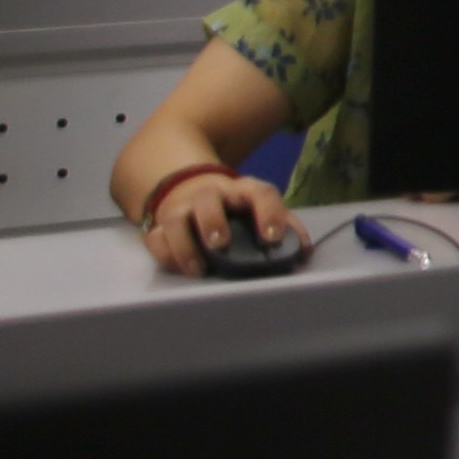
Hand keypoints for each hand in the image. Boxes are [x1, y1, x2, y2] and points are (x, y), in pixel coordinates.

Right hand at [138, 169, 288, 276]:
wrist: (192, 189)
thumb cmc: (237, 209)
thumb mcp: (262, 210)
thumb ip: (285, 228)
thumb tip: (303, 252)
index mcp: (243, 190)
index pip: (260, 194)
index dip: (269, 214)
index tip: (272, 239)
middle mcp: (211, 194)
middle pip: (207, 198)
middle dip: (212, 220)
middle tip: (220, 244)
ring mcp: (182, 208)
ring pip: (174, 218)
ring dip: (184, 243)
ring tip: (197, 269)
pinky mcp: (160, 225)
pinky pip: (155, 237)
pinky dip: (165, 253)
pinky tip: (180, 268)